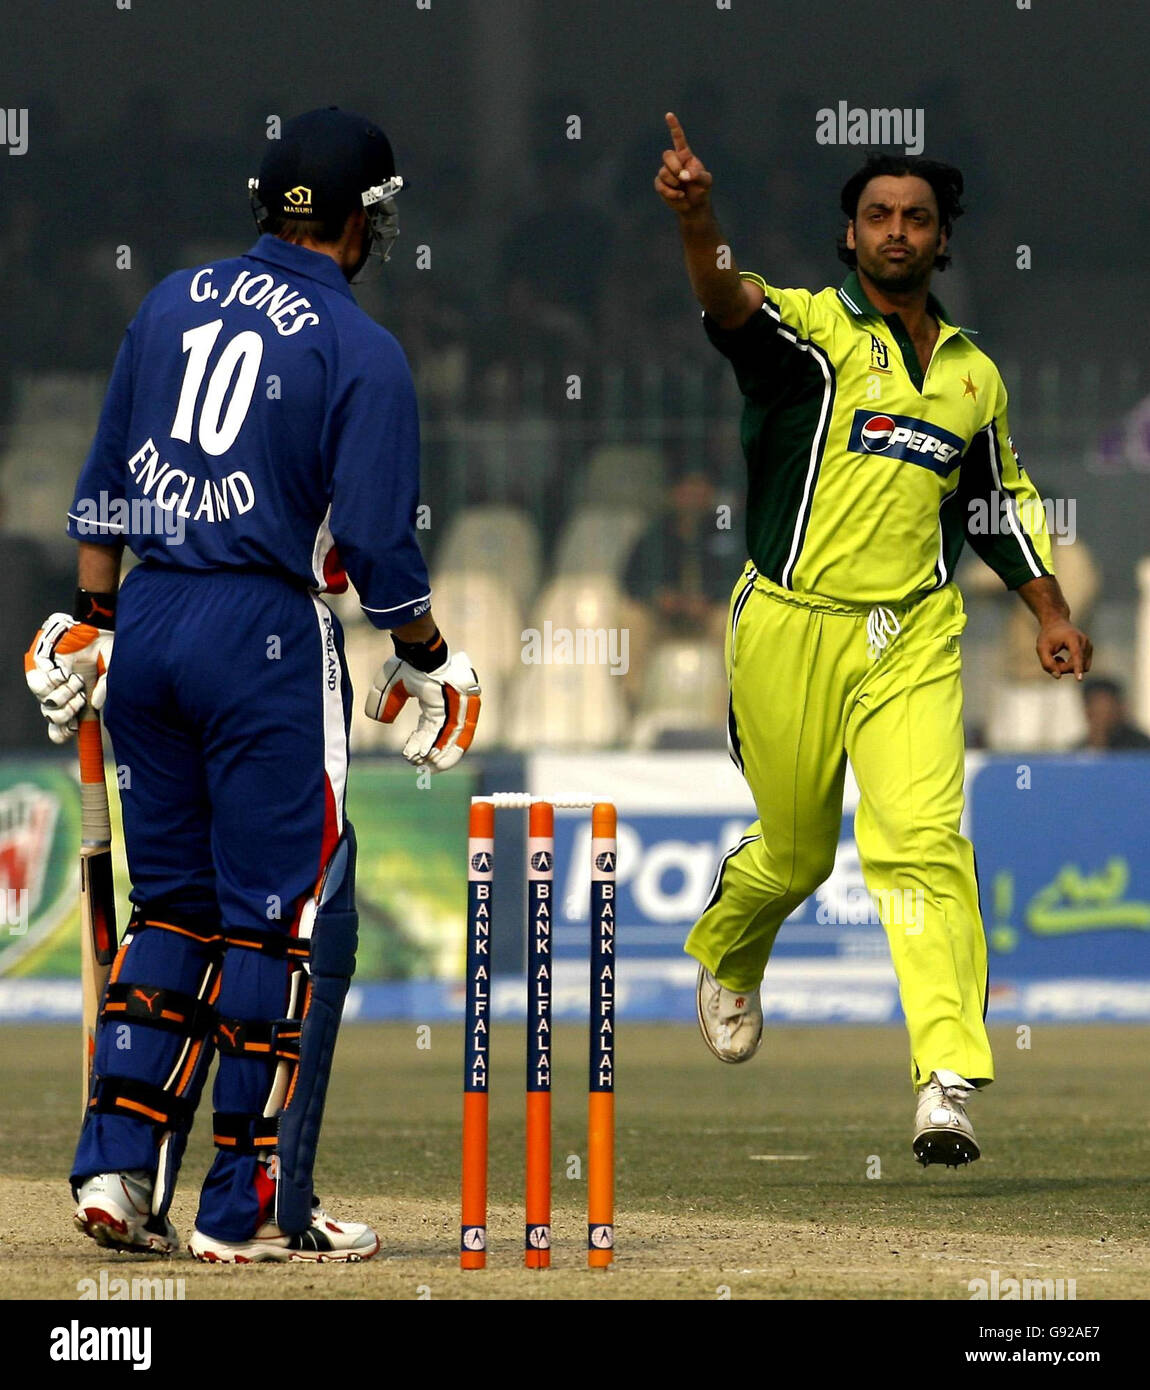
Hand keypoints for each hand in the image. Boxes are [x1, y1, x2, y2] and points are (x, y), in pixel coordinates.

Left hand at [25, 614, 114, 743]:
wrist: (98, 627)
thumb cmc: (108, 650)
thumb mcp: (112, 674)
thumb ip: (106, 689)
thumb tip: (94, 704)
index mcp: (78, 697)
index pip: (62, 723)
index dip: (62, 731)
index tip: (72, 731)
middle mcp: (62, 690)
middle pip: (51, 716)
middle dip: (65, 714)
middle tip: (80, 701)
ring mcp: (51, 678)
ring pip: (44, 701)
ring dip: (61, 697)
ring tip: (76, 684)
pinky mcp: (41, 664)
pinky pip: (39, 682)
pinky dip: (53, 681)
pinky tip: (65, 674)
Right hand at [365, 650, 480, 771]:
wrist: (420, 652)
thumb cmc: (408, 664)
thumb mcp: (392, 686)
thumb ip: (387, 703)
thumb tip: (382, 719)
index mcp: (437, 702)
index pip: (432, 729)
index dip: (420, 743)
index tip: (409, 755)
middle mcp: (450, 708)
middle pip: (445, 738)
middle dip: (433, 755)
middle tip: (422, 769)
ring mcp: (457, 709)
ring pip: (452, 740)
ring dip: (439, 756)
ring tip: (426, 769)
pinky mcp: (460, 710)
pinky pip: (453, 735)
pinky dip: (442, 748)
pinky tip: (429, 759)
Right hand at [655, 111, 712, 215]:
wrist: (694, 206)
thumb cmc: (701, 190)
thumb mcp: (706, 181)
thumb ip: (698, 175)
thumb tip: (683, 176)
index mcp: (685, 156)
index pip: (678, 139)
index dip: (674, 127)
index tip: (669, 115)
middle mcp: (674, 162)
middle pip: (667, 156)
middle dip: (674, 167)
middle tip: (682, 177)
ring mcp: (666, 172)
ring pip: (663, 172)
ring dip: (674, 183)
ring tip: (682, 190)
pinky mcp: (660, 184)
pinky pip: (660, 185)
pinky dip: (671, 192)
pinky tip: (680, 196)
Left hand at [1036, 618, 1091, 679]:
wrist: (1056, 623)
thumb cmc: (1048, 636)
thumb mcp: (1041, 648)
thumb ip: (1047, 663)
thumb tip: (1058, 676)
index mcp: (1073, 638)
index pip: (1076, 656)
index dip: (1077, 668)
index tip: (1079, 679)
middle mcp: (1084, 641)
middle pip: (1077, 665)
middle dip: (1063, 667)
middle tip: (1052, 660)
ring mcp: (1089, 646)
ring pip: (1081, 667)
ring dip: (1067, 667)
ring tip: (1057, 658)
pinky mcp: (1089, 650)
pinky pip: (1082, 665)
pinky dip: (1072, 666)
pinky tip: (1063, 658)